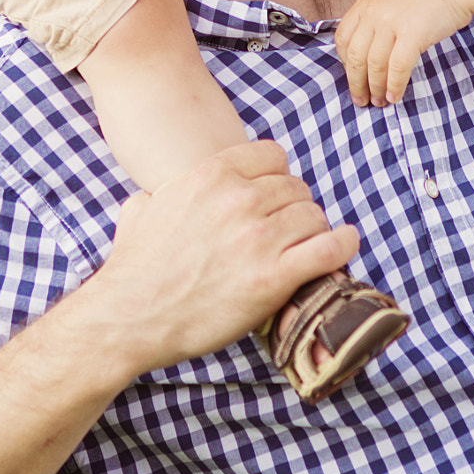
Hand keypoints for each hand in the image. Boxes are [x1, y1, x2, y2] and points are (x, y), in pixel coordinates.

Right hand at [84, 141, 358, 372]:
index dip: (278, 178)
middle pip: (296, 188)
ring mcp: (258, 237)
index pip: (273, 156)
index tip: (276, 198)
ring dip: (314, 231)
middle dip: (295, 209)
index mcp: (211, 175)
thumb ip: (158, 194)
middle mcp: (238, 198)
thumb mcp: (140, 210)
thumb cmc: (133, 269)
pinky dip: (343, 245)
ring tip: (307, 248)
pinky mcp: (273, 277)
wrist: (128, 317)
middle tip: (288, 233)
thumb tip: (154, 198)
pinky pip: (330, 248)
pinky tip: (345, 246)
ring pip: (314, 216)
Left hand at [335, 0, 473, 106]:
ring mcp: (392, 22)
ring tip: (380, 101)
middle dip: (356, 83)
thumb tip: (370, 47)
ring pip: (374, 65)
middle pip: (355, 56)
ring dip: (375, 88)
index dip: (344, 62)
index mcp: (366, 1)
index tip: (353, 76)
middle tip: (361, 100)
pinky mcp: (413, 34)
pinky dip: (394, 85)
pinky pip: (397, 67)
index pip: (342, 38)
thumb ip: (377, 15)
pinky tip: (395, 96)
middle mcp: (374, 11)